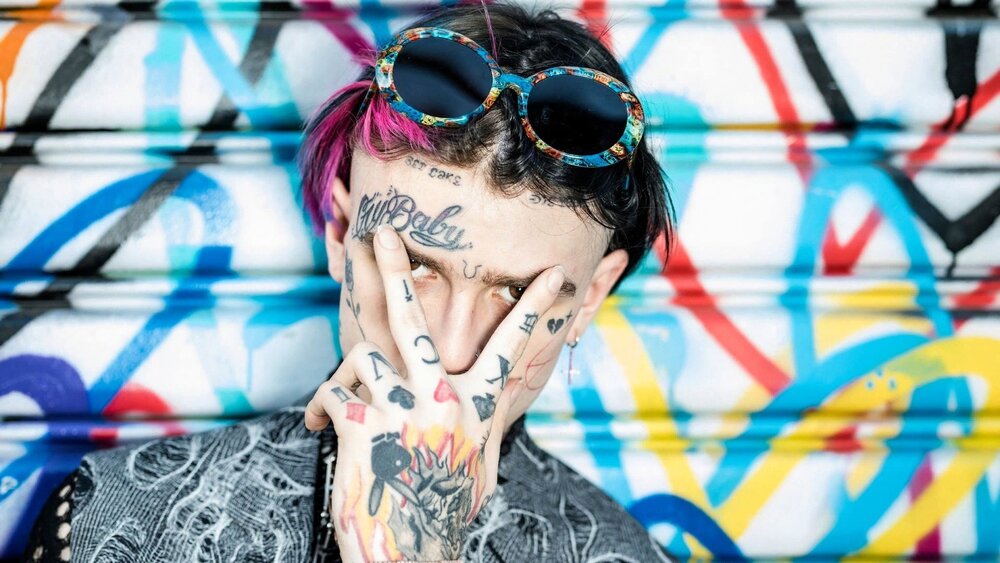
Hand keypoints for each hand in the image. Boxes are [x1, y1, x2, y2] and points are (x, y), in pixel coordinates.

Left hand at [305, 225, 564, 561]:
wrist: (410, 548)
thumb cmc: (445, 509)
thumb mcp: (478, 468)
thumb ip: (480, 428)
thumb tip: (492, 408)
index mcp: (476, 405)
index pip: (511, 345)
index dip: (534, 306)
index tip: (553, 273)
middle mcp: (441, 398)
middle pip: (413, 320)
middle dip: (396, 271)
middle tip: (383, 234)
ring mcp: (401, 408)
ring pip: (364, 354)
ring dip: (355, 367)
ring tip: (357, 392)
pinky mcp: (363, 425)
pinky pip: (334, 393)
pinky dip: (324, 405)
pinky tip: (323, 425)